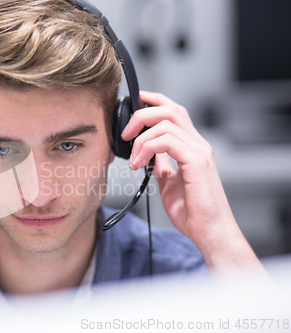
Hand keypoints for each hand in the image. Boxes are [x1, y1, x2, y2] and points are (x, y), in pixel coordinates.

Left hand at [122, 92, 262, 271]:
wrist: (209, 232)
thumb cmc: (193, 213)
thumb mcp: (169, 184)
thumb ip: (161, 166)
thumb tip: (148, 155)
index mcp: (192, 147)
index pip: (174, 111)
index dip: (154, 101)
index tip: (134, 102)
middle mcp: (198, 145)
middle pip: (171, 109)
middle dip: (142, 114)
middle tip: (125, 133)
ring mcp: (199, 151)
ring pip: (166, 123)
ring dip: (141, 138)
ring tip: (132, 160)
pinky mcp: (197, 162)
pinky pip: (167, 141)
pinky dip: (147, 148)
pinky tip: (139, 164)